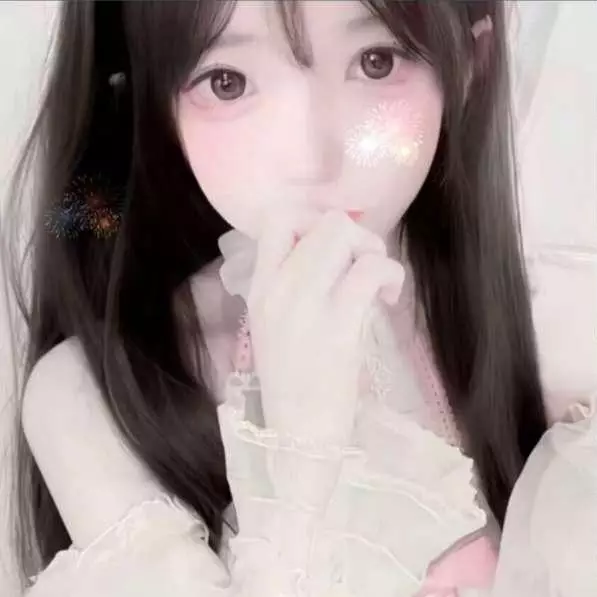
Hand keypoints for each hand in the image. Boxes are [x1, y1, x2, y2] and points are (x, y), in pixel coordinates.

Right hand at [247, 207, 403, 446]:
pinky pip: (370, 269)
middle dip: (355, 235)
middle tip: (363, 266)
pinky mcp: (338, 324)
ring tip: (378, 283)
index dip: (312, 219)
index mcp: (259, 287)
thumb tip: (330, 255)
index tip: (331, 247)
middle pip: (324, 222)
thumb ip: (290, 286)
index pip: (276, 219)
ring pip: (345, 235)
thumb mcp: (274, 326)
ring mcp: (305, 304)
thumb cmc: (292, 383)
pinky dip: (390, 275)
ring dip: (373, 250)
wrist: (299, 434)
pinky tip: (389, 299)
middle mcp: (277, 288)